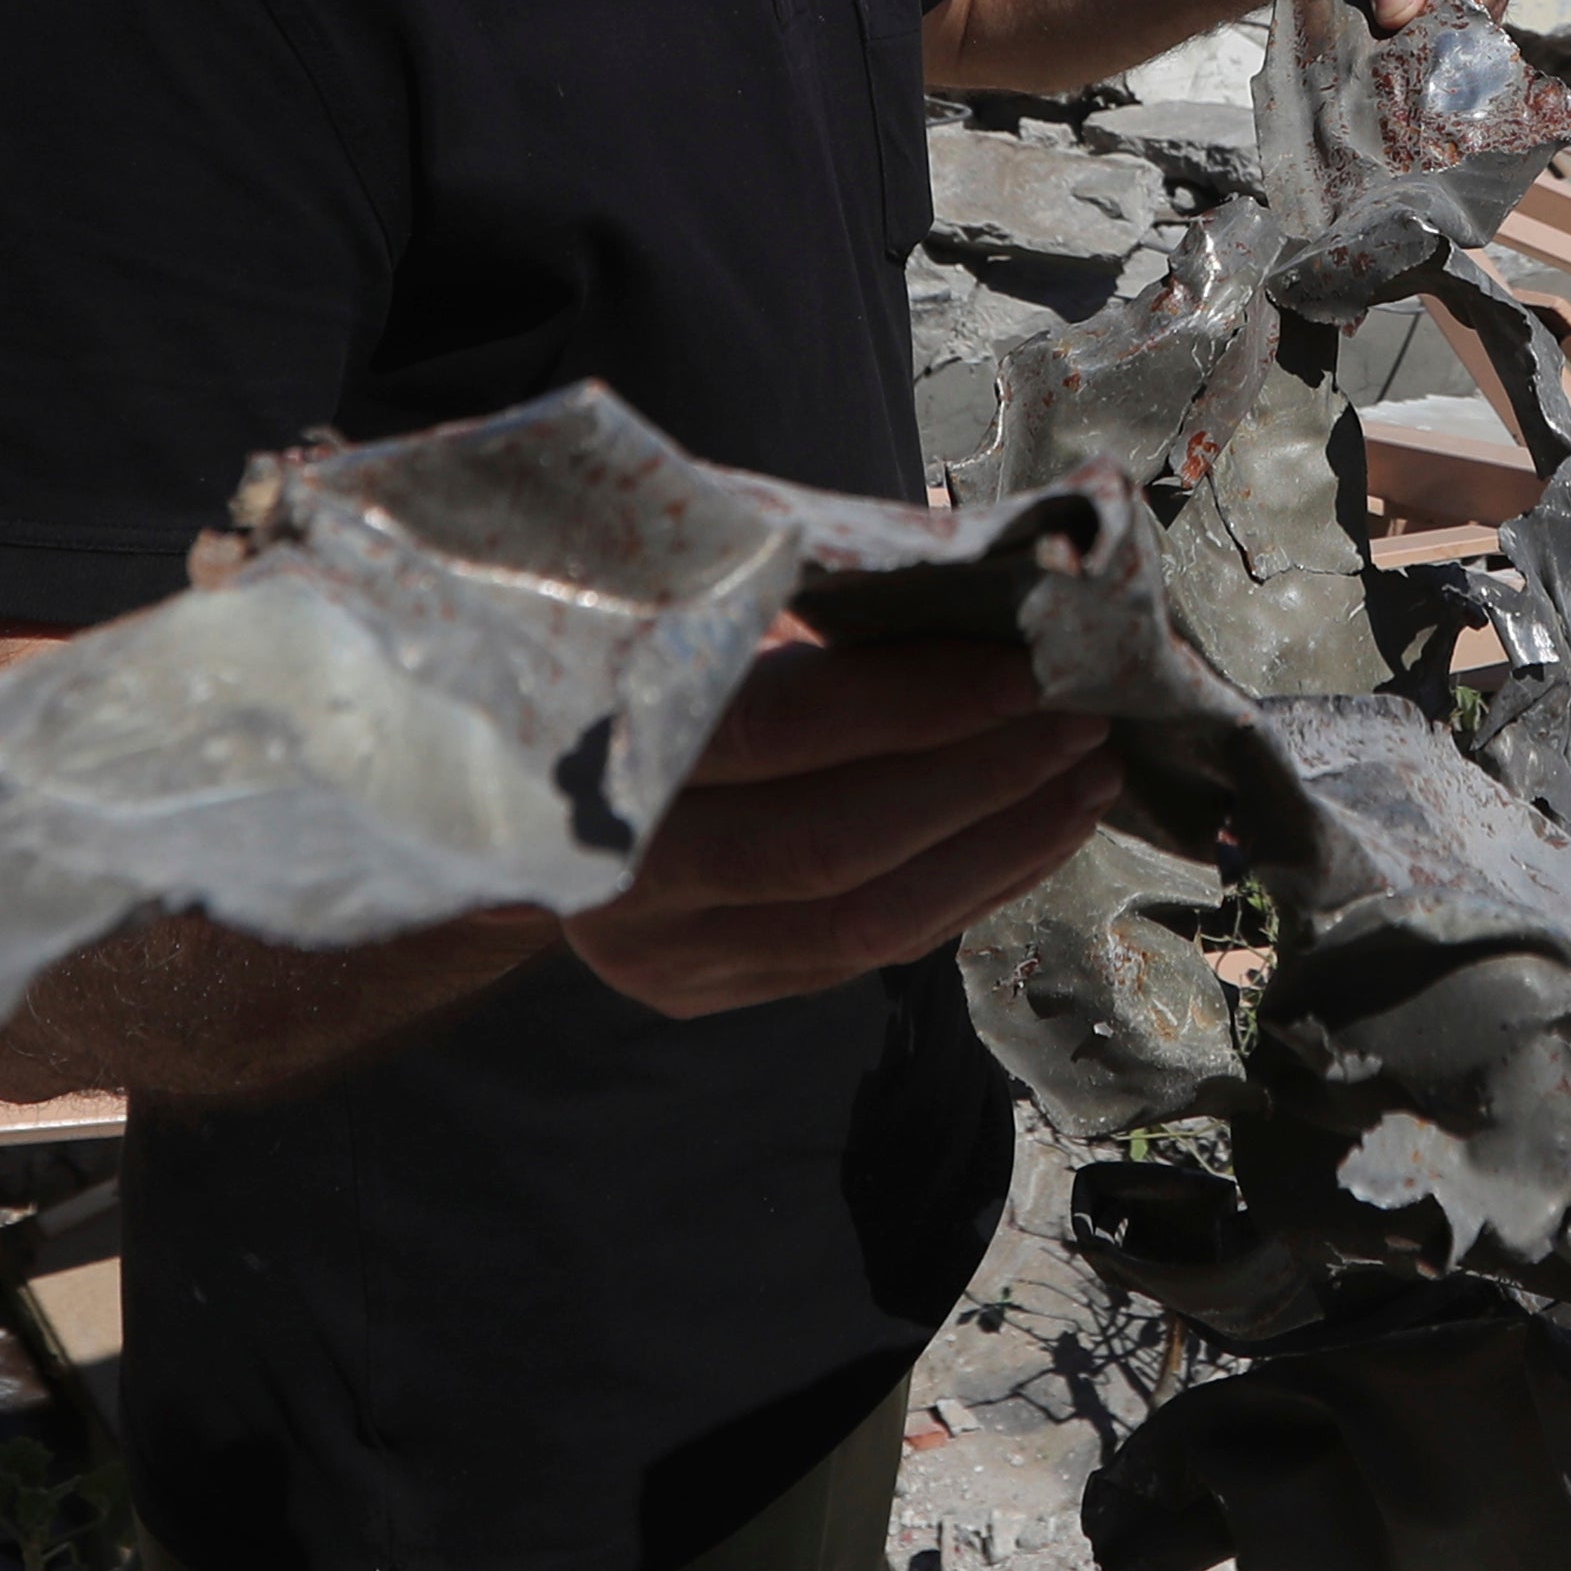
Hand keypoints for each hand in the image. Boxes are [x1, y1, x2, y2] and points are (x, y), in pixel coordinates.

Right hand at [561, 632, 1120, 1019]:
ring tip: (1088, 779)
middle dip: (982, 780)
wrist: (482, 777)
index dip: (913, 703)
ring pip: (862, 924)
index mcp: (602, 741)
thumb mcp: (676, 598)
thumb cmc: (615, 651)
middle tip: (1084, 718)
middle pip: (834, 843)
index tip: (1025, 664)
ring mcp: (661, 950)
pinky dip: (965, 894)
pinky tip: (1035, 836)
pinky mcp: (704, 991)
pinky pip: (863, 957)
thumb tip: (976, 579)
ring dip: (998, 849)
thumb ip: (787, 601)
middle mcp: (623, 872)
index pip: (780, 733)